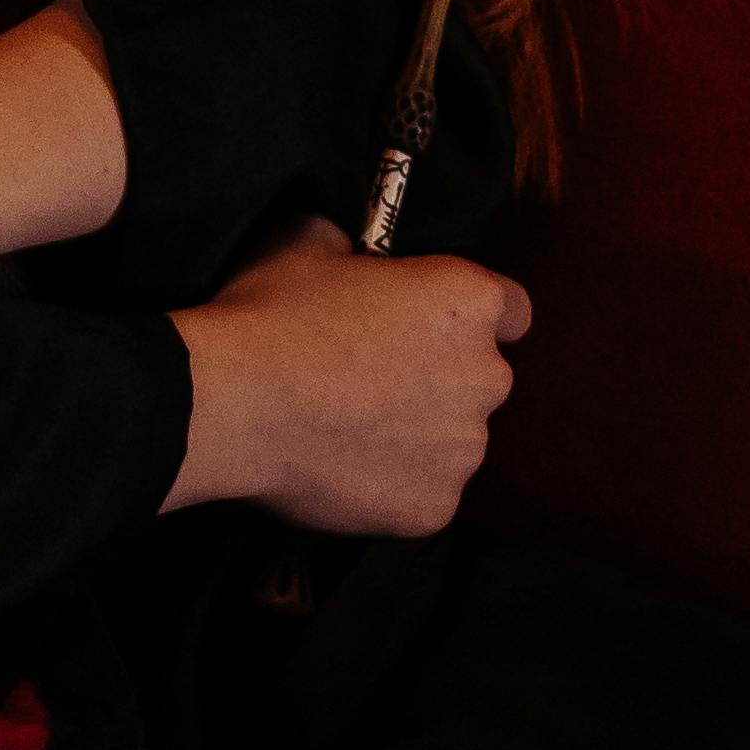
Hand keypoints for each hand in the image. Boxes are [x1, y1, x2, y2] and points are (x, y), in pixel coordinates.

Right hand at [166, 217, 526, 533]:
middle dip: (442, 375)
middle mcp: (484, 378)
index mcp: (465, 302)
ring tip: (349, 423)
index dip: (471, 313)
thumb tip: (355, 255)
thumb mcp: (309, 241)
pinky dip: (395, 479)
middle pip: (482, 376)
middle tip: (375, 372)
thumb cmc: (276, 312)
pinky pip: (426, 489)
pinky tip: (343, 462)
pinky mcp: (436, 508)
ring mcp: (463, 451)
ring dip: (419, 430)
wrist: (237, 404)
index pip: (512, 309)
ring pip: (454, 438)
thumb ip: (355, 246)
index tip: (432, 320)